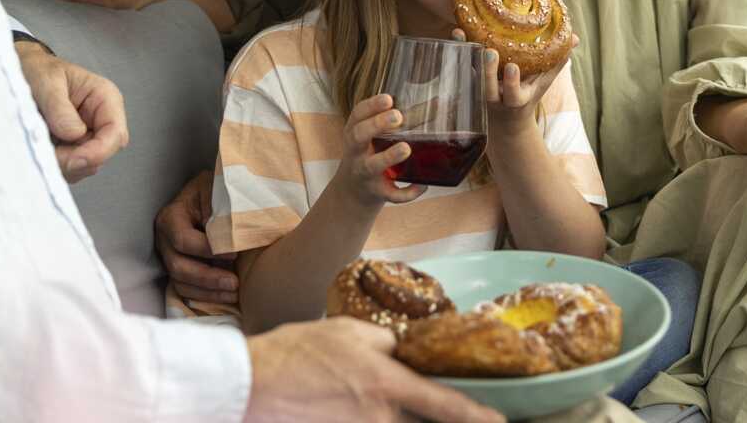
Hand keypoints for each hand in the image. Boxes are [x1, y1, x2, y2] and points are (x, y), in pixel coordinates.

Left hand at [16, 42, 127, 181]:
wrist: (23, 73)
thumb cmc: (38, 70)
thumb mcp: (46, 81)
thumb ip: (59, 107)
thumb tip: (74, 134)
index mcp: (105, 98)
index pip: (115, 133)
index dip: (98, 152)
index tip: (72, 160)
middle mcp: (101, 120)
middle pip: (102, 155)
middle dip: (75, 160)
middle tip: (47, 152)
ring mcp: (88, 137)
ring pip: (85, 166)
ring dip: (62, 164)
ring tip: (40, 144)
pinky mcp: (74, 149)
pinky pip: (71, 169)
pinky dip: (55, 165)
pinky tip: (42, 148)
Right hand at [157, 170, 238, 307]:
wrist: (210, 196)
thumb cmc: (214, 191)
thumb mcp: (215, 189)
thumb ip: (218, 207)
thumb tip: (221, 236)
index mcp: (170, 217)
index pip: (183, 240)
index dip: (207, 250)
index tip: (234, 253)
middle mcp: (164, 240)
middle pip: (178, 266)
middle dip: (207, 278)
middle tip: (234, 282)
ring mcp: (168, 257)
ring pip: (181, 282)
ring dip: (208, 292)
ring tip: (234, 293)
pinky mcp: (178, 269)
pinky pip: (186, 289)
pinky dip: (205, 296)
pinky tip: (226, 296)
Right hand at [244, 317, 502, 422]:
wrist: (248, 384)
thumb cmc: (295, 352)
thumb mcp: (347, 332)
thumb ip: (385, 342)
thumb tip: (409, 348)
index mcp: (386, 383)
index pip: (445, 406)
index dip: (477, 418)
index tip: (499, 422)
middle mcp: (378, 418)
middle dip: (441, 420)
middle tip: (450, 413)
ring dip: (401, 421)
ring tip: (372, 401)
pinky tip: (353, 412)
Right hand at [336, 94, 427, 207]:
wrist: (353, 192)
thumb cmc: (370, 155)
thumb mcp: (373, 137)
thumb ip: (398, 122)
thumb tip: (437, 102)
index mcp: (355, 133)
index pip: (357, 115)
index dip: (371, 106)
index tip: (389, 99)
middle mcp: (356, 152)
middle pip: (359, 136)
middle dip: (376, 125)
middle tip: (397, 116)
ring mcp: (365, 173)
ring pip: (372, 166)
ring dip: (389, 157)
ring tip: (405, 148)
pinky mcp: (378, 192)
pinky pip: (391, 194)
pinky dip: (408, 192)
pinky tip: (422, 185)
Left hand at [456, 27, 576, 136]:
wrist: (504, 122)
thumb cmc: (528, 95)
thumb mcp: (543, 83)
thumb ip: (557, 61)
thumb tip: (575, 38)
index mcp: (515, 100)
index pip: (513, 95)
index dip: (511, 83)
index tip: (512, 67)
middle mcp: (494, 99)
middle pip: (486, 89)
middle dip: (487, 71)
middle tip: (489, 51)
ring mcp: (478, 92)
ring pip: (469, 77)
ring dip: (465, 55)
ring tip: (463, 35)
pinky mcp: (466, 83)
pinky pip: (459, 67)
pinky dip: (457, 51)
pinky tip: (455, 33)